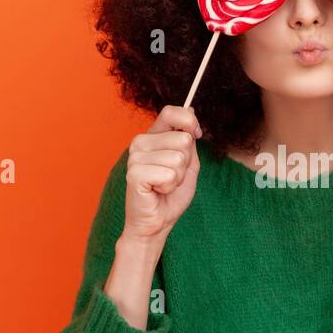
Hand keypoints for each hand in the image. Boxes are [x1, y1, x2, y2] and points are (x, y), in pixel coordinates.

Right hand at [122, 105, 201, 243]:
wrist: (157, 223)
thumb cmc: (170, 195)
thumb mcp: (188, 164)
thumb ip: (189, 139)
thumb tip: (191, 110)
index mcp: (152, 136)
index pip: (171, 112)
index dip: (189, 122)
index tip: (197, 135)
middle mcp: (140, 142)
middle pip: (183, 139)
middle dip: (185, 164)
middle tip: (171, 178)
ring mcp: (135, 157)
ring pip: (178, 159)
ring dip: (178, 177)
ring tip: (164, 186)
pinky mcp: (135, 173)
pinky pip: (168, 174)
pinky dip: (169, 186)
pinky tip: (157, 191)